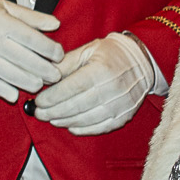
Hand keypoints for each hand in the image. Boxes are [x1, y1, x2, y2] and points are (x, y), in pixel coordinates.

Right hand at [0, 0, 62, 101]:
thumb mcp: (4, 4)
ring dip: (29, 83)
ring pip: (11, 75)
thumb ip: (31, 16)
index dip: (51, 50)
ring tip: (39, 84)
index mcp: (2, 21)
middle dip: (46, 71)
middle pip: (26, 61)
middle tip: (56, 76)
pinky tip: (15, 94)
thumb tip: (55, 24)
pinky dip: (4, 91)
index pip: (34, 40)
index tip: (59, 55)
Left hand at [34, 33, 152, 134]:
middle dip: (54, 112)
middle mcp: (113, 89)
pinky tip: (70, 126)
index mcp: (101, 70)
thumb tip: (44, 78)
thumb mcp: (86, 51)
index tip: (38, 101)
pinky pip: (102, 127)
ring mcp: (121, 105)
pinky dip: (84, 129)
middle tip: (38, 113)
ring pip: (87, 119)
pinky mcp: (125, 115)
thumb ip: (64, 64)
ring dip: (66, 121)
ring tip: (51, 119)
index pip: (72, 87)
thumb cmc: (110, 54)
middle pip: (78, 105)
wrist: (141, 62)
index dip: (53, 97)